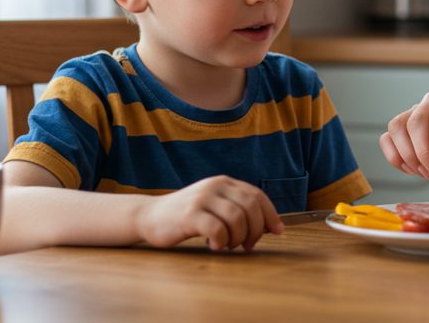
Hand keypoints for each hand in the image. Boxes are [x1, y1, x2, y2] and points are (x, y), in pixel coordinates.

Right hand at [134, 175, 282, 250]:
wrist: (150, 216)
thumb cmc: (187, 216)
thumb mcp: (214, 205)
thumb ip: (237, 210)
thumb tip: (269, 226)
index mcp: (224, 182)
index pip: (256, 195)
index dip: (270, 214)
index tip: (277, 231)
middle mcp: (215, 186)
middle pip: (250, 206)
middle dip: (256, 229)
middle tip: (248, 245)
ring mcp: (201, 198)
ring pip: (237, 218)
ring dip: (238, 237)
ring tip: (229, 245)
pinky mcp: (189, 214)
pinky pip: (217, 229)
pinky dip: (221, 241)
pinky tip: (214, 246)